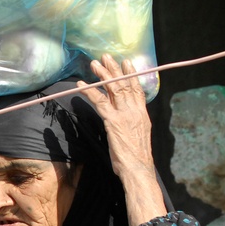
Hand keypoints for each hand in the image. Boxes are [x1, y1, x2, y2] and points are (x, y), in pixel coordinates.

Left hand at [78, 53, 166, 225]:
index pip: (138, 90)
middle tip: (106, 56)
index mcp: (142, 115)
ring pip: (113, 89)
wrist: (137, 169)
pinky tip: (82, 85)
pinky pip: (100, 102)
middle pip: (125, 84)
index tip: (127, 62)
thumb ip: (131, 125)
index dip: (132, 75)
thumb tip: (125, 122)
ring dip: (102, 75)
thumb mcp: (137, 137)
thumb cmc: (135, 159)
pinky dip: (90, 92)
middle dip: (115, 69)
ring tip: (94, 64)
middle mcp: (135, 112)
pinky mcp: (113, 121)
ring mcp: (125, 115)